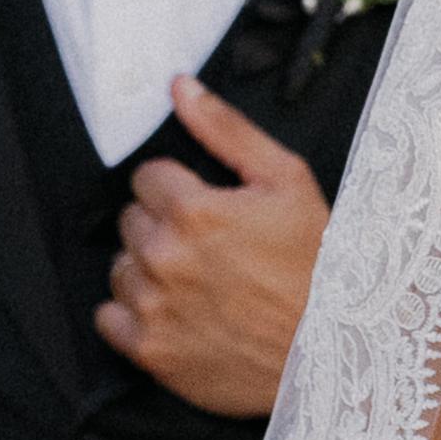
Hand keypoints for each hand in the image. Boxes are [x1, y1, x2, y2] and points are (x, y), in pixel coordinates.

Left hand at [98, 77, 328, 413]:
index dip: (179, 189)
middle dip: (163, 227)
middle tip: (210, 247)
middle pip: (130, 220)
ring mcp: (153, 308)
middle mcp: (164, 258)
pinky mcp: (150, 352)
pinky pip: (108, 317)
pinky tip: (174, 313)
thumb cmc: (316, 265)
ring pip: (119, 267)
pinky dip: (133, 314)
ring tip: (197, 282)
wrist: (332, 353)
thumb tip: (180, 86)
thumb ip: (226, 129)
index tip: (208, 209)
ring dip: (147, 270)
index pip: (146, 177)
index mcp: (193, 210)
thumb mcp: (287, 181)